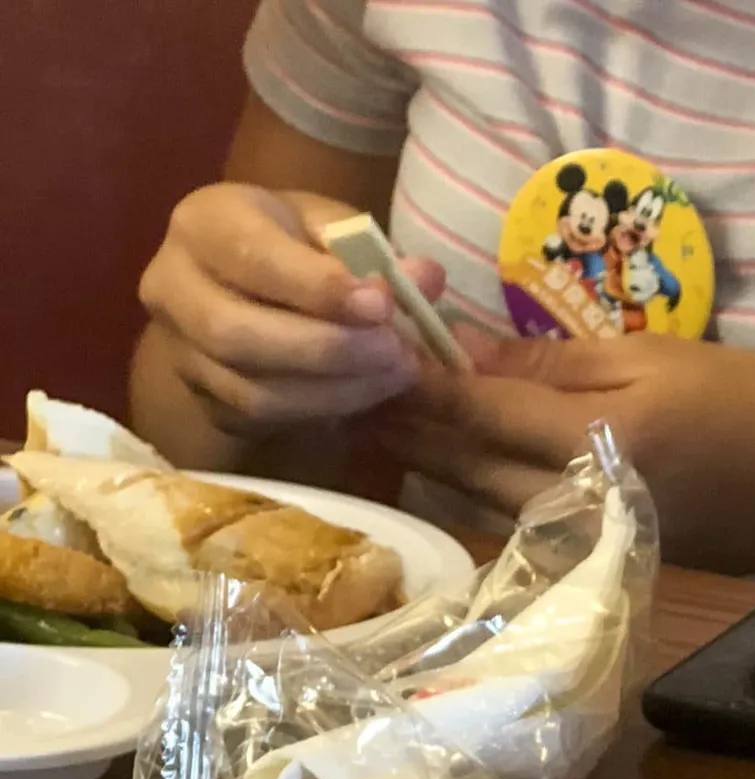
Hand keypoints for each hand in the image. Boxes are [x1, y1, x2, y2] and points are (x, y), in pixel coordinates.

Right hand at [139, 183, 446, 432]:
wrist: (237, 290)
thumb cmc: (287, 244)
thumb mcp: (323, 226)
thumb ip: (370, 250)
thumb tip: (426, 277)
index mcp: (202, 224)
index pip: (253, 258)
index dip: (319, 288)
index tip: (383, 304)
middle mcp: (172, 287)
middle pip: (239, 334)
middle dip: (328, 350)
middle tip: (396, 352)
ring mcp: (181, 352)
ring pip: (253, 390)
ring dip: (335, 391)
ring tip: (393, 375)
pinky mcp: (205, 401)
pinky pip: (264, 421)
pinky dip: (323, 412)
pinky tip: (365, 395)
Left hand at [394, 329, 754, 560]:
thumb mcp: (655, 356)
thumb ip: (552, 365)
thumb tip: (464, 352)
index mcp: (592, 440)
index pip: (473, 409)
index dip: (411, 380)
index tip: (361, 349)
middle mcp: (578, 503)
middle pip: (463, 467)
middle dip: (405, 428)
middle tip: (347, 388)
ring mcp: (591, 541)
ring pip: (483, 503)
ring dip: (432, 466)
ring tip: (383, 426)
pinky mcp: (608, 560)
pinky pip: (521, 522)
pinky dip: (479, 492)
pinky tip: (455, 468)